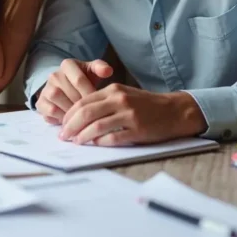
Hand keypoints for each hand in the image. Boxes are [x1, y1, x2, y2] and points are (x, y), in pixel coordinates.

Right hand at [35, 59, 113, 124]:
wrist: (67, 90)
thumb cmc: (83, 81)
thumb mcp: (92, 72)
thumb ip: (100, 68)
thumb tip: (108, 71)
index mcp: (67, 65)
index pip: (79, 79)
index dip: (90, 93)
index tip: (100, 103)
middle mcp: (54, 75)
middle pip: (70, 92)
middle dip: (83, 105)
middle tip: (94, 114)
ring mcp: (46, 89)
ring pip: (59, 101)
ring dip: (72, 111)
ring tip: (83, 118)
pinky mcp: (40, 103)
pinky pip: (51, 111)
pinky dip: (62, 118)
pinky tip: (72, 121)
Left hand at [58, 84, 206, 145]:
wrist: (174, 110)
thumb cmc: (146, 104)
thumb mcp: (124, 95)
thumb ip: (103, 102)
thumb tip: (78, 115)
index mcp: (113, 90)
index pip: (83, 101)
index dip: (69, 114)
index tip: (62, 124)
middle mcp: (119, 100)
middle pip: (86, 113)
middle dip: (70, 126)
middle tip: (63, 136)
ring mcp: (129, 115)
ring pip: (97, 126)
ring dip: (82, 136)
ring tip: (75, 142)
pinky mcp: (138, 130)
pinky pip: (113, 138)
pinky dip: (100, 142)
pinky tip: (94, 145)